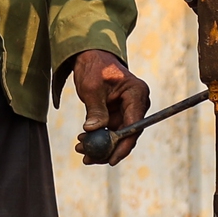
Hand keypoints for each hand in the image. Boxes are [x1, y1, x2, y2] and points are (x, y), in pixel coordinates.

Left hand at [72, 49, 150, 163]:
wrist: (91, 57)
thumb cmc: (94, 67)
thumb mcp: (92, 88)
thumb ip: (95, 109)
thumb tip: (93, 130)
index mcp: (136, 94)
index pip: (134, 125)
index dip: (124, 145)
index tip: (111, 159)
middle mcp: (136, 103)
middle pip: (127, 134)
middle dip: (108, 149)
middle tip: (89, 159)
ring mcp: (127, 109)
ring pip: (117, 135)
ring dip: (100, 145)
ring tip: (80, 150)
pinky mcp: (117, 113)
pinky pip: (110, 131)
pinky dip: (97, 138)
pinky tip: (82, 142)